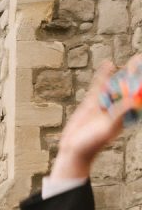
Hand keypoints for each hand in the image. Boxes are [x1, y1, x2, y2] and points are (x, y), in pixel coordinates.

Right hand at [51, 58, 140, 180]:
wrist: (74, 149)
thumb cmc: (92, 143)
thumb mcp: (108, 129)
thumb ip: (119, 114)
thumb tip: (133, 100)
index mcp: (126, 115)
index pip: (136, 96)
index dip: (140, 84)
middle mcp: (117, 108)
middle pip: (128, 88)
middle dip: (135, 75)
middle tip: (140, 61)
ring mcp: (105, 104)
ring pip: (115, 85)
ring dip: (123, 73)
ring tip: (134, 60)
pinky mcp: (92, 102)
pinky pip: (99, 86)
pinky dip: (104, 75)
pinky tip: (108, 64)